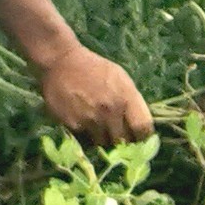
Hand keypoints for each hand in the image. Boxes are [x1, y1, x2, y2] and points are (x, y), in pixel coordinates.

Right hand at [37, 47, 154, 145]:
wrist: (61, 62)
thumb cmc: (95, 68)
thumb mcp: (121, 79)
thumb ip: (131, 101)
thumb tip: (139, 125)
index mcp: (126, 97)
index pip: (143, 128)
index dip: (143, 136)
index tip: (138, 136)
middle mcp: (111, 111)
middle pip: (123, 140)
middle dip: (122, 139)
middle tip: (116, 133)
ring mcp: (92, 119)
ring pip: (104, 143)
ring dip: (103, 138)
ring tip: (98, 125)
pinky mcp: (74, 125)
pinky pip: (85, 138)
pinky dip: (86, 134)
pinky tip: (82, 120)